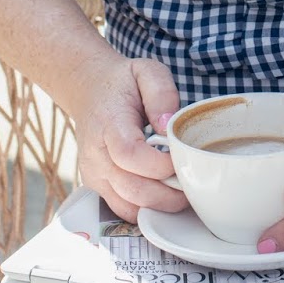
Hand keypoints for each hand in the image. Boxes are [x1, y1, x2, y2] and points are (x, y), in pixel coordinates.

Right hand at [67, 54, 187, 221]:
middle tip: (193, 182)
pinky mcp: (97, 188)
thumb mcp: (147, 71)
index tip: (183, 158)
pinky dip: (147, 210)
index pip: (130, 155)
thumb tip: (168, 127)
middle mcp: (96, 155)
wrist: (90, 92)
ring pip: (128, 208)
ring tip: (182, 190)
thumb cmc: (123, 84)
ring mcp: (94, 175)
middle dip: (169, 193)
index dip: (160, 165)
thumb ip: (162, 93)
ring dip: (160, 206)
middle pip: (132, 189)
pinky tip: (165, 195)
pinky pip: (124, 211)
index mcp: (108, 124)